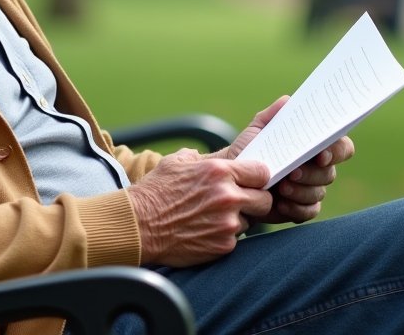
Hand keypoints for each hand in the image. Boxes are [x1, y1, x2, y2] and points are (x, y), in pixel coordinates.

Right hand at [127, 149, 270, 266]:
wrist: (138, 225)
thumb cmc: (155, 191)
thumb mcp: (176, 162)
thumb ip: (201, 158)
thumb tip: (211, 157)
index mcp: (220, 172)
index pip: (262, 172)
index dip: (258, 177)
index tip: (252, 181)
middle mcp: (228, 196)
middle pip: (265, 200)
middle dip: (256, 200)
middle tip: (240, 203)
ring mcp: (227, 223)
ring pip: (251, 221)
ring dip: (239, 219)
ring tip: (214, 218)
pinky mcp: (223, 246)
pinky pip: (236, 239)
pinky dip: (225, 236)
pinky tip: (207, 231)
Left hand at [214, 97, 355, 224]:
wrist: (234, 177)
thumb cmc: (250, 149)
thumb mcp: (257, 129)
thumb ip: (272, 115)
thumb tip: (287, 101)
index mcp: (313, 145)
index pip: (341, 145)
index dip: (337, 150)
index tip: (321, 153)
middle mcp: (317, 168)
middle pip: (330, 173)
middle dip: (312, 174)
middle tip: (292, 172)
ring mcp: (311, 189)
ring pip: (319, 192)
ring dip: (301, 191)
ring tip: (281, 187)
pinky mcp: (301, 209)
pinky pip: (309, 212)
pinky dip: (296, 209)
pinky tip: (281, 204)